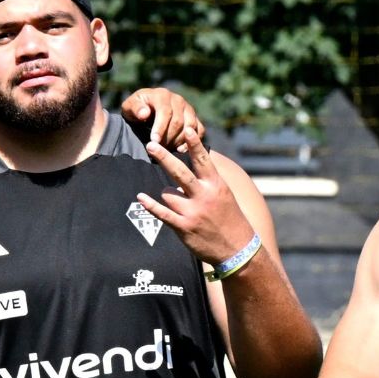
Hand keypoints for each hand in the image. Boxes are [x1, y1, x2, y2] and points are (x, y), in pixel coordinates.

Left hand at [121, 87, 205, 151]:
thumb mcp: (129, 108)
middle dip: (167, 137)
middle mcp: (178, 100)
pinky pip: (200, 129)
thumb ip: (134, 108)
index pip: (165, 112)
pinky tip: (181, 150)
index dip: (160, 128)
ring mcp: (188, 108)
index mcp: (162, 95)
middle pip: (178, 121)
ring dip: (178, 141)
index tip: (154, 141)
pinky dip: (193, 141)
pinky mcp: (194, 118)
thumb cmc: (135, 110)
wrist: (145, 110)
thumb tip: (144, 113)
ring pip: (190, 126)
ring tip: (167, 150)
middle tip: (158, 150)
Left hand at [136, 127, 251, 264]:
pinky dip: (150, 205)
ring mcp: (193, 212)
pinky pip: (162, 213)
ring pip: (168, 193)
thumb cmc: (229, 217)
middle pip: (180, 172)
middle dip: (164, 157)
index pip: (203, 160)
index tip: (187, 129)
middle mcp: (204, 196)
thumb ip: (207, 179)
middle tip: (151, 145)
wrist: (237, 248)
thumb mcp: (224, 194)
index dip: (195, 145)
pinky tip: (141, 197)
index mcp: (216, 185)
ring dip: (168, 195)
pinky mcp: (184, 227)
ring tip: (181, 204)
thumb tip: (189, 163)